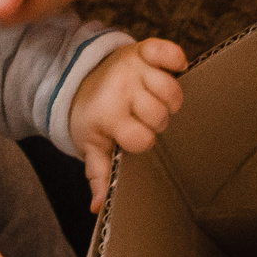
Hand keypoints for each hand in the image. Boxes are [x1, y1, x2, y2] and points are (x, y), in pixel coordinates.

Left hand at [68, 38, 188, 209]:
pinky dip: (176, 58)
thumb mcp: (91, 145)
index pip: (141, 138)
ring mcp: (133, 68)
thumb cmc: (93, 116)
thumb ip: (98, 174)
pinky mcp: (143, 49)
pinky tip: (176, 68)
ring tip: (158, 99)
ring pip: (171, 89)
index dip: (143, 141)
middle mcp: (121, 90)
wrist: (81, 78)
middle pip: (159, 115)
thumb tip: (98, 207)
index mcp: (108, 116)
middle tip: (145, 117)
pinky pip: (167, 51)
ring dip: (170, 97)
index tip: (134, 135)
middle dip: (156, 120)